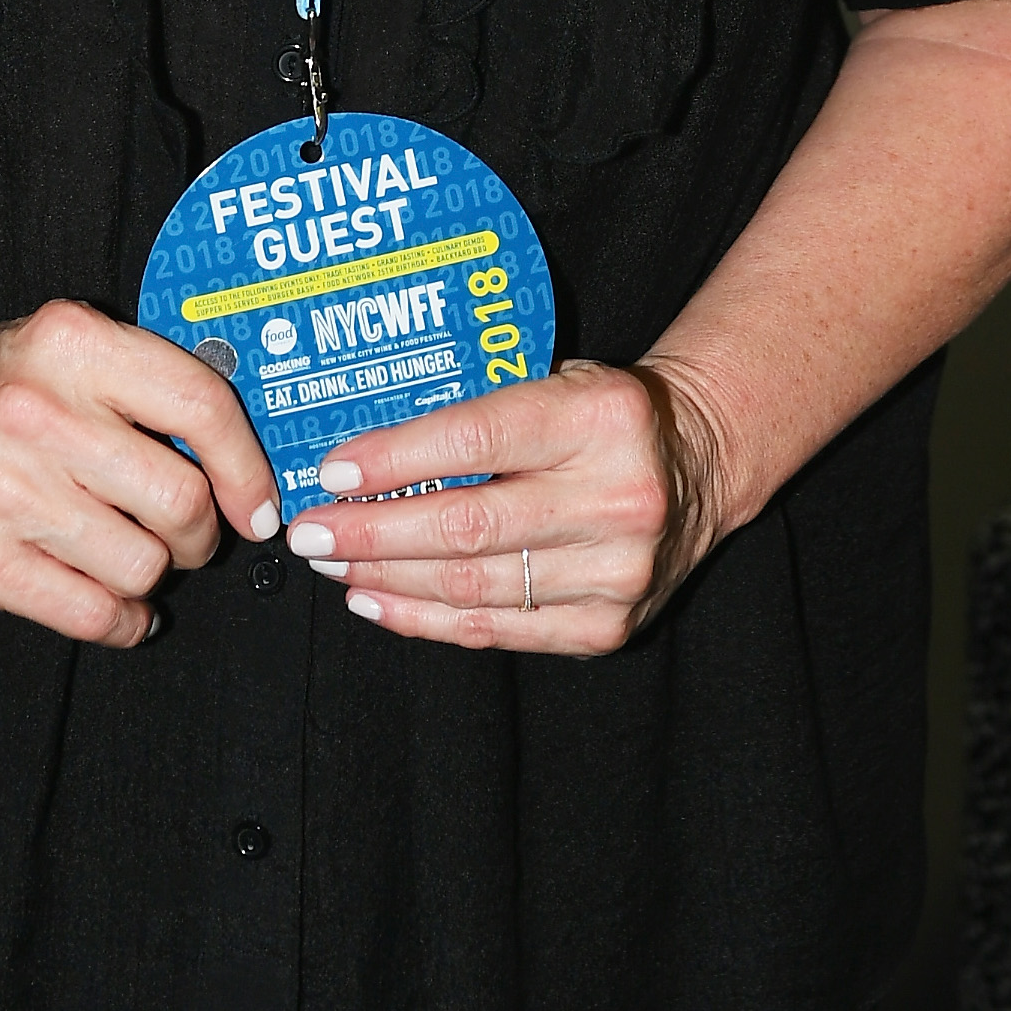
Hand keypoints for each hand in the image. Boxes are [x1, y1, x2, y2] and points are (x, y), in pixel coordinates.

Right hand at [0, 301, 280, 649]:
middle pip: (181, 500)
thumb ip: (142, 383)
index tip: (256, 504)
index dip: (247, 467)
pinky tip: (120, 606)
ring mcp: (6, 493)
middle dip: (201, 533)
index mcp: (73, 346)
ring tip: (136, 556)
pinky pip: (92, 613)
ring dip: (154, 573)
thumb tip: (237, 459)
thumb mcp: (63, 345)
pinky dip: (124, 621)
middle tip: (189, 534)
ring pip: (143, 564)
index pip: (199, 404)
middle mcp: (40, 414)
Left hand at [279, 354, 730, 654]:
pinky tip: (378, 598)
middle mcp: (618, 498)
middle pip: (466, 527)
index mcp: (602, 418)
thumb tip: (365, 448)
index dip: (396, 460)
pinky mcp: (607, 626)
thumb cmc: (605, 417)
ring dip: (387, 577)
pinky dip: (425, 618)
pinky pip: (497, 630)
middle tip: (311, 530)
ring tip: (334, 560)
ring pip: (473, 587)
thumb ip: (482, 407)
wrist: (699, 466)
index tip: (333, 471)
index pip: (478, 439)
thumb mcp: (558, 380)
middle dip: (372, 532)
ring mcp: (616, 572)